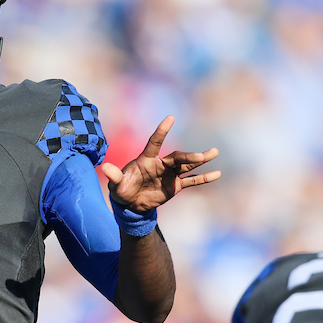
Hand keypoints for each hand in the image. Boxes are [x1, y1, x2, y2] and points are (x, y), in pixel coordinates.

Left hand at [101, 116, 219, 213]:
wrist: (130, 205)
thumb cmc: (122, 190)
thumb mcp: (116, 184)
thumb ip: (114, 176)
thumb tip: (105, 167)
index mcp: (146, 160)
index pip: (155, 142)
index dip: (162, 131)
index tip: (170, 118)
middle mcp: (161, 164)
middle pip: (177, 157)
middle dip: (188, 156)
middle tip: (200, 156)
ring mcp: (170, 174)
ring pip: (188, 165)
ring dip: (201, 159)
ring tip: (215, 152)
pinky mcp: (175, 186)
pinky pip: (192, 180)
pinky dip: (204, 178)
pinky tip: (217, 174)